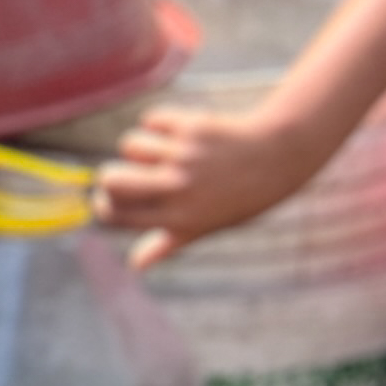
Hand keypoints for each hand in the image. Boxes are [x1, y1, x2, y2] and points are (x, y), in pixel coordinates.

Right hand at [93, 102, 323, 265]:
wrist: (281, 157)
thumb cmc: (240, 197)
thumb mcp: (206, 225)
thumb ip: (167, 243)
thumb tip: (135, 265)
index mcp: (178, 218)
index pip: (115, 214)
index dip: (104, 205)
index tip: (109, 198)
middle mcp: (179, 188)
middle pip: (110, 178)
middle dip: (108, 174)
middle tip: (124, 171)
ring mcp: (185, 157)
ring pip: (130, 143)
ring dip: (140, 144)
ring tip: (162, 148)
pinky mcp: (192, 128)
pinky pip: (153, 119)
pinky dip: (159, 122)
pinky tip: (178, 131)